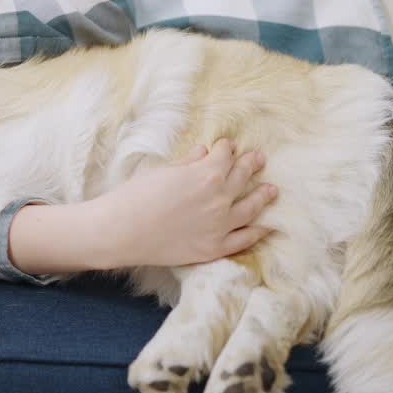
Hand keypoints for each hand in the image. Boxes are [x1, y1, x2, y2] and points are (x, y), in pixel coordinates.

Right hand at [91, 139, 276, 267]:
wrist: (121, 230)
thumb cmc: (135, 196)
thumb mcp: (162, 171)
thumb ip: (188, 163)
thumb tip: (204, 152)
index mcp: (207, 174)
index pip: (225, 155)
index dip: (227, 147)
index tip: (227, 145)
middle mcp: (220, 198)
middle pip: (242, 177)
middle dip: (251, 165)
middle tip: (259, 159)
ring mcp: (220, 225)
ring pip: (251, 207)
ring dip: (263, 196)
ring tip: (271, 189)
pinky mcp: (215, 248)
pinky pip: (244, 239)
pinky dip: (259, 232)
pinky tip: (267, 226)